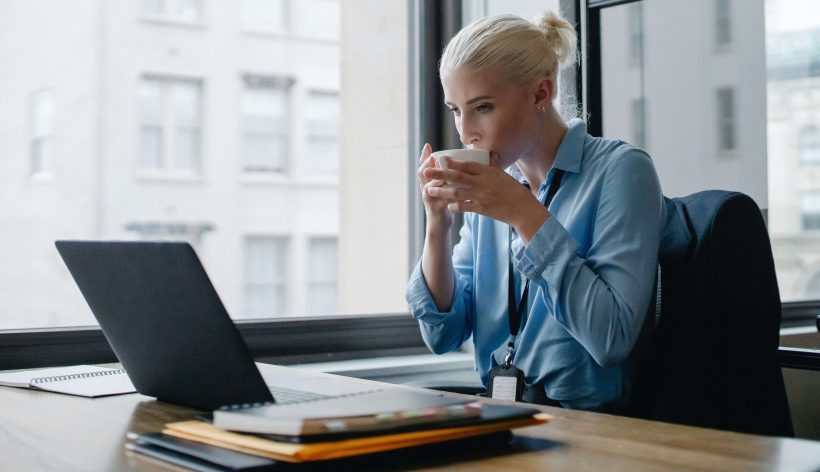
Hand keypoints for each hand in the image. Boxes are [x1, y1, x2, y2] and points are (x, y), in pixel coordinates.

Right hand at [416, 143, 453, 229]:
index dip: (424, 156)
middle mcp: (426, 189)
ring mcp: (429, 199)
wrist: (440, 224)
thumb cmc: (444, 203)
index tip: (428, 146)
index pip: (423, 166)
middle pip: (422, 174)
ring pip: (429, 187)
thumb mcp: (443, 187)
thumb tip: (454, 159)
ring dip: (436, 179)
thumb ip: (446, 175)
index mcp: (428, 182)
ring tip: (443, 173)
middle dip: (427, 165)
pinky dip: (448, 195)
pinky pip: (441, 200)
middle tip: (433, 157)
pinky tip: (456, 191)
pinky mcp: (435, 209)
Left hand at [423, 152, 549, 240]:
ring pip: (457, 193)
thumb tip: (491, 154)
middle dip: (440, 174)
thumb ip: (494, 165)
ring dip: (441, 192)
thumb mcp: (504, 175)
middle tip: (426, 171)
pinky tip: (447, 205)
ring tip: (428, 190)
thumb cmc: (515, 191)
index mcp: (488, 172)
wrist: (523, 210)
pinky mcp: (482, 209)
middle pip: (457, 177)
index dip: (453, 162)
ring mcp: (481, 197)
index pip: (467, 165)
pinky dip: (455, 206)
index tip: (440, 159)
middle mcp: (483, 183)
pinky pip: (465, 207)